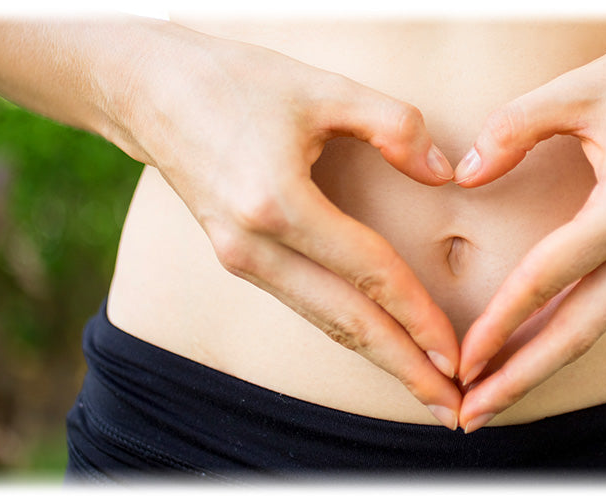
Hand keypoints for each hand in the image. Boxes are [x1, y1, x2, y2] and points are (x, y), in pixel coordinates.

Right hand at [121, 36, 462, 428]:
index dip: (417, 316)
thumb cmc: (237, 81)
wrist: (148, 89)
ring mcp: (239, 258)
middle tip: (454, 409)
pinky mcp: (237, 258)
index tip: (458, 354)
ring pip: (323, 322)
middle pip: (344, 323)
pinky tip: (381, 345)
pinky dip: (348, 331)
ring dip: (379, 358)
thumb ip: (394, 125)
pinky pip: (304, 304)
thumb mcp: (323, 87)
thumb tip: (446, 175)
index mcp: (276, 202)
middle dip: (404, 368)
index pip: (366, 273)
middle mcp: (253, 245)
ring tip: (427, 389)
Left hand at [453, 22, 605, 431]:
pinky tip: (537, 346)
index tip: (461, 361)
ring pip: (598, 325)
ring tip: (496, 394)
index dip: (499, 323)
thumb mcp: (579, 89)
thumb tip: (466, 175)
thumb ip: (513, 129)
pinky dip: (570, 332)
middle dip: (522, 377)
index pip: (549, 278)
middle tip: (473, 413)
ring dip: (545, 363)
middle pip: (580, 332)